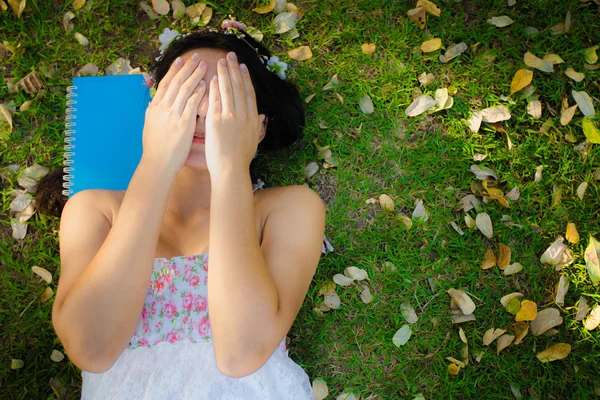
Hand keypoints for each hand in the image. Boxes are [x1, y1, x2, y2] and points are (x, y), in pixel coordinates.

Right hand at [141, 54, 207, 176]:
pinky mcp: (183, 123)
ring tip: (204, 66)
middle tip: (196, 57)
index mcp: (154, 108)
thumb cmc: (156, 149)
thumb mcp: (151, 126)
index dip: (174, 70)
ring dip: (195, 75)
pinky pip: (192, 103)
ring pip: (184, 89)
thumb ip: (155, 112)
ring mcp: (172, 115)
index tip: (181, 60)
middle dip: (187, 68)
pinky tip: (206, 84)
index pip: (165, 83)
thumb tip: (155, 102)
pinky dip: (198, 92)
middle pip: (176, 82)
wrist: (157, 163)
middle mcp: (162, 108)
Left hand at [205, 52, 264, 179]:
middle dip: (235, 70)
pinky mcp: (217, 121)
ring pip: (228, 90)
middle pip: (239, 87)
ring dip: (224, 74)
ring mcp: (230, 117)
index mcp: (253, 119)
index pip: (249, 93)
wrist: (231, 170)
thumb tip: (262, 117)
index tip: (242, 67)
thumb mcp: (254, 141)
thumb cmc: (241, 159)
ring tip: (221, 62)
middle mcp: (244, 115)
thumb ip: (257, 126)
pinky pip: (216, 100)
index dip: (246, 78)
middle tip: (231, 56)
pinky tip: (212, 78)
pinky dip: (215, 88)